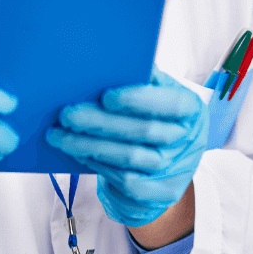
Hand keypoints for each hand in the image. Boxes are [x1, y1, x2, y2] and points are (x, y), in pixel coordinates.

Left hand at [45, 68, 206, 227]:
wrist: (169, 162)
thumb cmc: (156, 117)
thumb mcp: (159, 94)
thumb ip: (143, 80)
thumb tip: (111, 59)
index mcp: (192, 110)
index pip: (171, 104)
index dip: (139, 100)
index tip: (106, 95)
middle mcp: (188, 141)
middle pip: (144, 132)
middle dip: (101, 123)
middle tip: (67, 114)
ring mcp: (176, 171)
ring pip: (130, 159)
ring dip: (90, 146)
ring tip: (60, 135)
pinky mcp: (161, 194)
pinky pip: (125, 182)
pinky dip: (99, 166)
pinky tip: (79, 153)